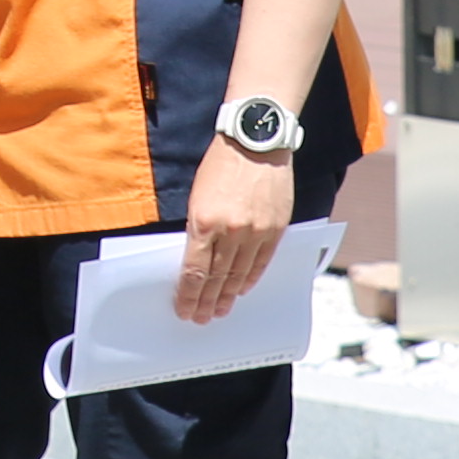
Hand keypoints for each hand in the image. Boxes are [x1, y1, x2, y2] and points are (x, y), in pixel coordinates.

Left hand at [179, 140, 294, 323]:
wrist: (256, 141)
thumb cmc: (221, 163)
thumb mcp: (197, 194)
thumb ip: (197, 227)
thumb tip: (196, 258)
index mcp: (204, 222)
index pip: (194, 270)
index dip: (188, 294)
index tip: (184, 308)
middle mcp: (230, 231)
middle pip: (216, 277)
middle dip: (205, 300)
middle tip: (200, 317)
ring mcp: (255, 231)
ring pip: (239, 273)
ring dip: (228, 295)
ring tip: (220, 310)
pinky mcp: (275, 227)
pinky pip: (262, 261)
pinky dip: (251, 278)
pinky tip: (242, 289)